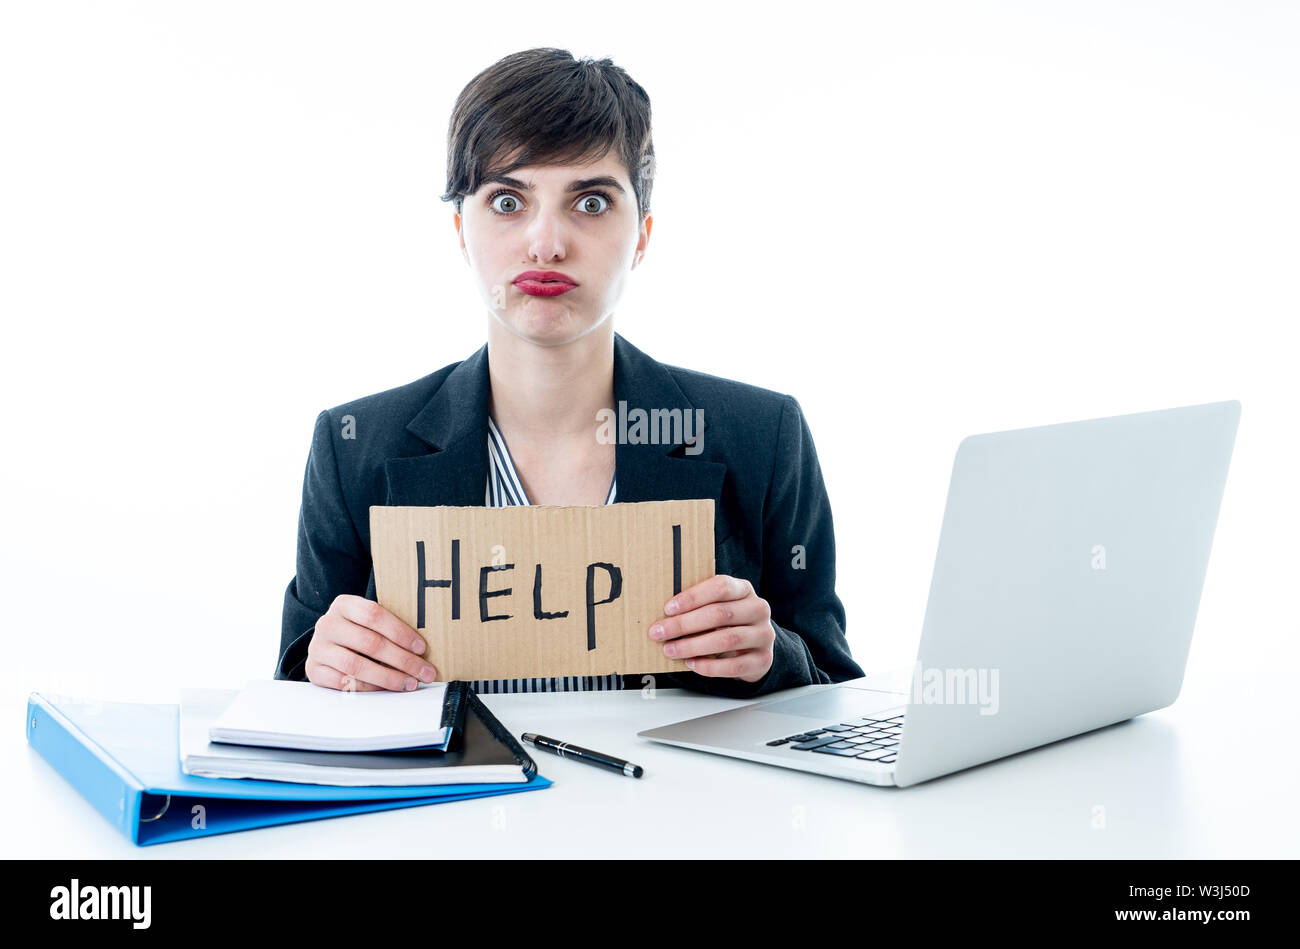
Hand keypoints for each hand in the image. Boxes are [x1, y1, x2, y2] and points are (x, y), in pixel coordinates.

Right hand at [305, 594, 439, 691]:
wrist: (327, 642)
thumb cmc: (357, 630)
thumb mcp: (369, 621)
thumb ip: (389, 628)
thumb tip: (421, 649)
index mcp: (344, 604)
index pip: (374, 615)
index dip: (400, 632)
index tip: (421, 648)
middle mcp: (328, 624)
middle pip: (369, 643)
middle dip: (402, 660)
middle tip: (423, 671)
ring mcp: (318, 647)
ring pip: (356, 665)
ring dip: (388, 677)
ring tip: (408, 683)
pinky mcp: (314, 670)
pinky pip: (344, 683)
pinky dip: (368, 687)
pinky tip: (385, 688)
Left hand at [648, 575, 774, 682]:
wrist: (754, 648)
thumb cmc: (728, 624)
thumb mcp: (718, 607)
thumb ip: (699, 606)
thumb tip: (665, 614)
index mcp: (744, 590)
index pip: (720, 587)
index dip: (693, 597)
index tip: (668, 608)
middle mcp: (758, 609)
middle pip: (720, 614)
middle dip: (684, 624)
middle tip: (660, 632)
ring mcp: (763, 635)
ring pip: (726, 640)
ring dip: (692, 646)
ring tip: (671, 650)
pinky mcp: (762, 659)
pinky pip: (733, 665)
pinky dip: (709, 666)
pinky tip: (691, 663)